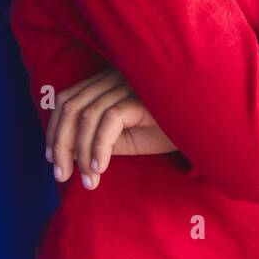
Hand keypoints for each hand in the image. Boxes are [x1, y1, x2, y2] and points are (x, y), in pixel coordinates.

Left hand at [45, 66, 178, 190]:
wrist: (207, 125)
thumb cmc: (168, 128)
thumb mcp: (127, 137)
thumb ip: (98, 139)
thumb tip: (68, 153)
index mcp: (106, 82)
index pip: (67, 99)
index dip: (54, 129)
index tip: (51, 160)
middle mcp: (113, 77)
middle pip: (70, 106)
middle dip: (60, 143)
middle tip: (61, 175)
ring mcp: (127, 83)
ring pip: (86, 115)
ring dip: (79, 152)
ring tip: (87, 181)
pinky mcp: (140, 96)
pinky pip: (109, 121)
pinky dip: (98, 146)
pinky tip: (99, 169)